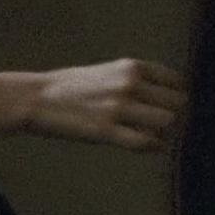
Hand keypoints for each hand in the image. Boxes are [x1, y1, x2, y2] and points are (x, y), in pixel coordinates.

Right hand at [28, 59, 184, 150]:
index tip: (170, 109)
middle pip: (178, 103)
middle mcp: (129, 84)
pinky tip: (151, 147)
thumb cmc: (69, 87)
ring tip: (157, 137)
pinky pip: (145, 142)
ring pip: (167, 122)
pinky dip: (154, 147)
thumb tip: (162, 98)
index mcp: (131, 67)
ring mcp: (118, 107)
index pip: (177, 82)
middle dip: (177, 117)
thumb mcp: (106, 72)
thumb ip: (134, 81)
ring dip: (166, 133)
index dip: (177, 98)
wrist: (35, 98)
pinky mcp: (105, 130)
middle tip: (166, 127)